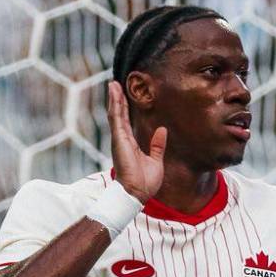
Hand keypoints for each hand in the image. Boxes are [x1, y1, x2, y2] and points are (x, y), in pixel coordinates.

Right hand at [107, 80, 165, 199]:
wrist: (137, 193)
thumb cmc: (145, 182)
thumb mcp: (156, 161)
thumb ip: (157, 145)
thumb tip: (162, 130)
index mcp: (130, 144)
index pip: (125, 121)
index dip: (124, 107)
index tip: (123, 95)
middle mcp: (122, 140)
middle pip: (118, 114)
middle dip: (117, 99)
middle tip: (115, 84)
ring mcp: (119, 139)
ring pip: (115, 113)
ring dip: (115, 98)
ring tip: (113, 84)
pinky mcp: (119, 139)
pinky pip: (116, 118)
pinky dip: (115, 104)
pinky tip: (115, 93)